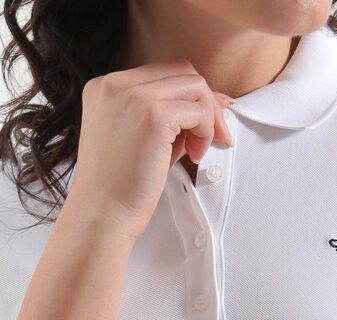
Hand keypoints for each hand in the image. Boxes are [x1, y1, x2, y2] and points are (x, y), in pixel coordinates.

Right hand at [67, 60, 233, 240]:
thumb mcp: (142, 137)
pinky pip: (199, 112)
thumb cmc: (123, 183)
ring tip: (198, 150)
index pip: (164, 74)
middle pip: (183, 72)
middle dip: (207, 103)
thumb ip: (169, 115)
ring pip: (195, 87)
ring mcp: (134, 96)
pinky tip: (194, 156)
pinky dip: (205, 133)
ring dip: (207, 118)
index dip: (193, 97)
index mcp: (107, 86)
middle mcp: (116, 84)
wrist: (103, 212)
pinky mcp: (153, 116)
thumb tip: (214, 102)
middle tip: (215, 136)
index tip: (208, 122)